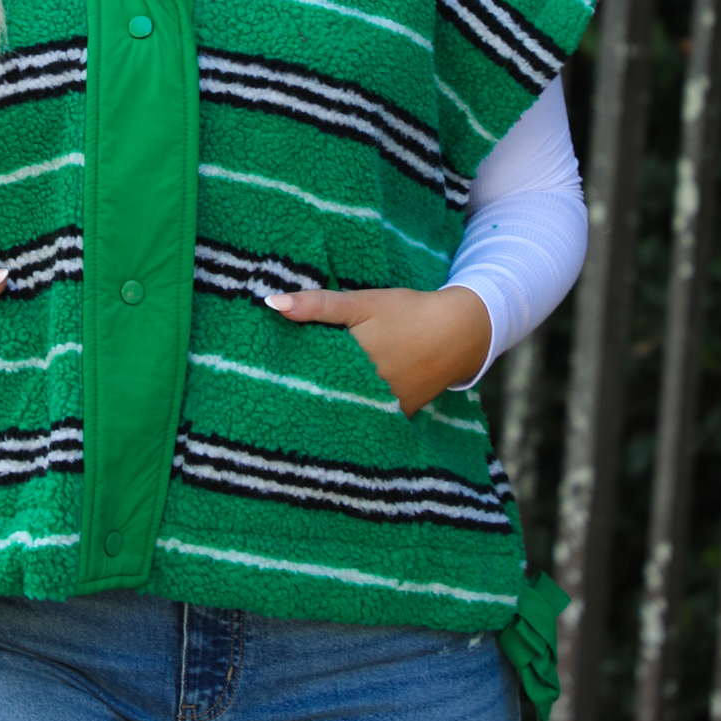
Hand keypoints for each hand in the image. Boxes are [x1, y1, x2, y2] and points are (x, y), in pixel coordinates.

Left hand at [264, 285, 491, 416]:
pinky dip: (350, 413)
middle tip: (266, 398)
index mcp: (353, 366)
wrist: (460, 332)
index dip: (283, 378)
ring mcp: (385, 409)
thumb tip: (271, 303)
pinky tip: (332, 410)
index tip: (260, 378)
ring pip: (344, 412)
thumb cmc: (407, 313)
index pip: (306, 378)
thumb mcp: (362, 302)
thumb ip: (318, 305)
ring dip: (323, 408)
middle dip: (299, 397)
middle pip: (323, 399)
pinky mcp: (399, 415)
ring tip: (291, 407)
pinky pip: (366, 418)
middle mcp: (368, 394)